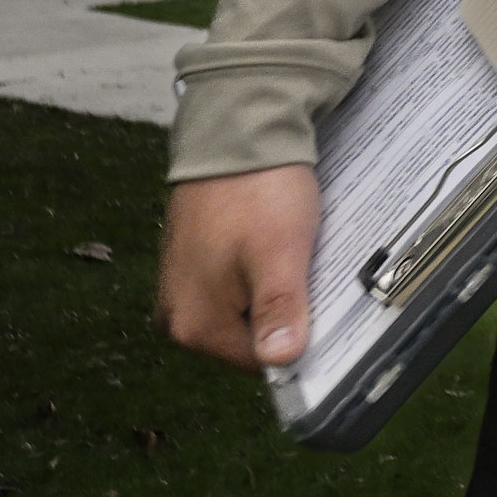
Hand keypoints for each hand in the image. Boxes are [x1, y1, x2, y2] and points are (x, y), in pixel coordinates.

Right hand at [157, 165, 321, 368]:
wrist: (234, 135)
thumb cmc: (258, 195)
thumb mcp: (279, 255)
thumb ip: (278, 312)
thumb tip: (280, 360)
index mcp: (193, 326)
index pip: (260, 362)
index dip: (296, 337)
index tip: (319, 305)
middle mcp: (178, 315)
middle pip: (251, 338)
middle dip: (284, 312)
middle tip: (307, 273)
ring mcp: (183, 289)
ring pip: (247, 310)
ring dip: (275, 291)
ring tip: (294, 256)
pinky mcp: (193, 264)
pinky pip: (237, 286)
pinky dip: (262, 273)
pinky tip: (276, 247)